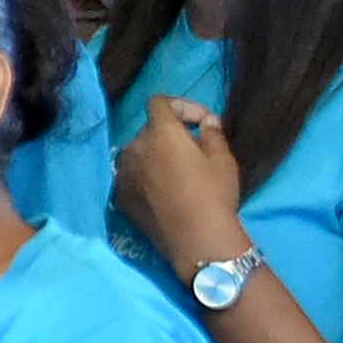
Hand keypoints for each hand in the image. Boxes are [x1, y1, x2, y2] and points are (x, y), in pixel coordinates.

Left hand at [111, 94, 245, 277]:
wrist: (195, 239)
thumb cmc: (213, 193)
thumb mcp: (222, 158)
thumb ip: (212, 132)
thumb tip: (206, 121)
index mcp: (159, 133)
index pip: (159, 102)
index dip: (181, 105)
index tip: (201, 122)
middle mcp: (134, 148)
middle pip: (149, 129)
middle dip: (170, 132)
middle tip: (195, 149)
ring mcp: (122, 174)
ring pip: (138, 153)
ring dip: (155, 154)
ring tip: (179, 171)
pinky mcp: (120, 196)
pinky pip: (131, 176)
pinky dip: (145, 175)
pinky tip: (164, 190)